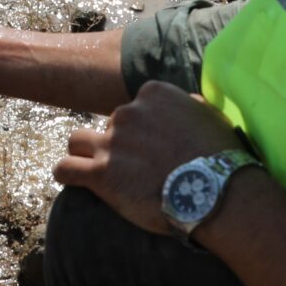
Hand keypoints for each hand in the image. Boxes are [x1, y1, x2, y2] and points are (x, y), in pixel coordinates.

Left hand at [53, 80, 249, 235]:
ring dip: (84, 153)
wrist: (216, 191)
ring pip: (77, 141)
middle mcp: (127, 113)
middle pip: (109, 125)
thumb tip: (186, 103)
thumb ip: (188, 105)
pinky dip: (67, 174)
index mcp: (152, 94)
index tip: (152, 146)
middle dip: (119, 144)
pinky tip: (73, 180)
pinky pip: (65, 169)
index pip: (134, 105)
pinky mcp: (100, 173)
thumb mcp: (210, 116)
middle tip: (137, 169)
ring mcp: (111, 143)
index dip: (141, 128)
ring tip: (97, 171)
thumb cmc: (220, 156)